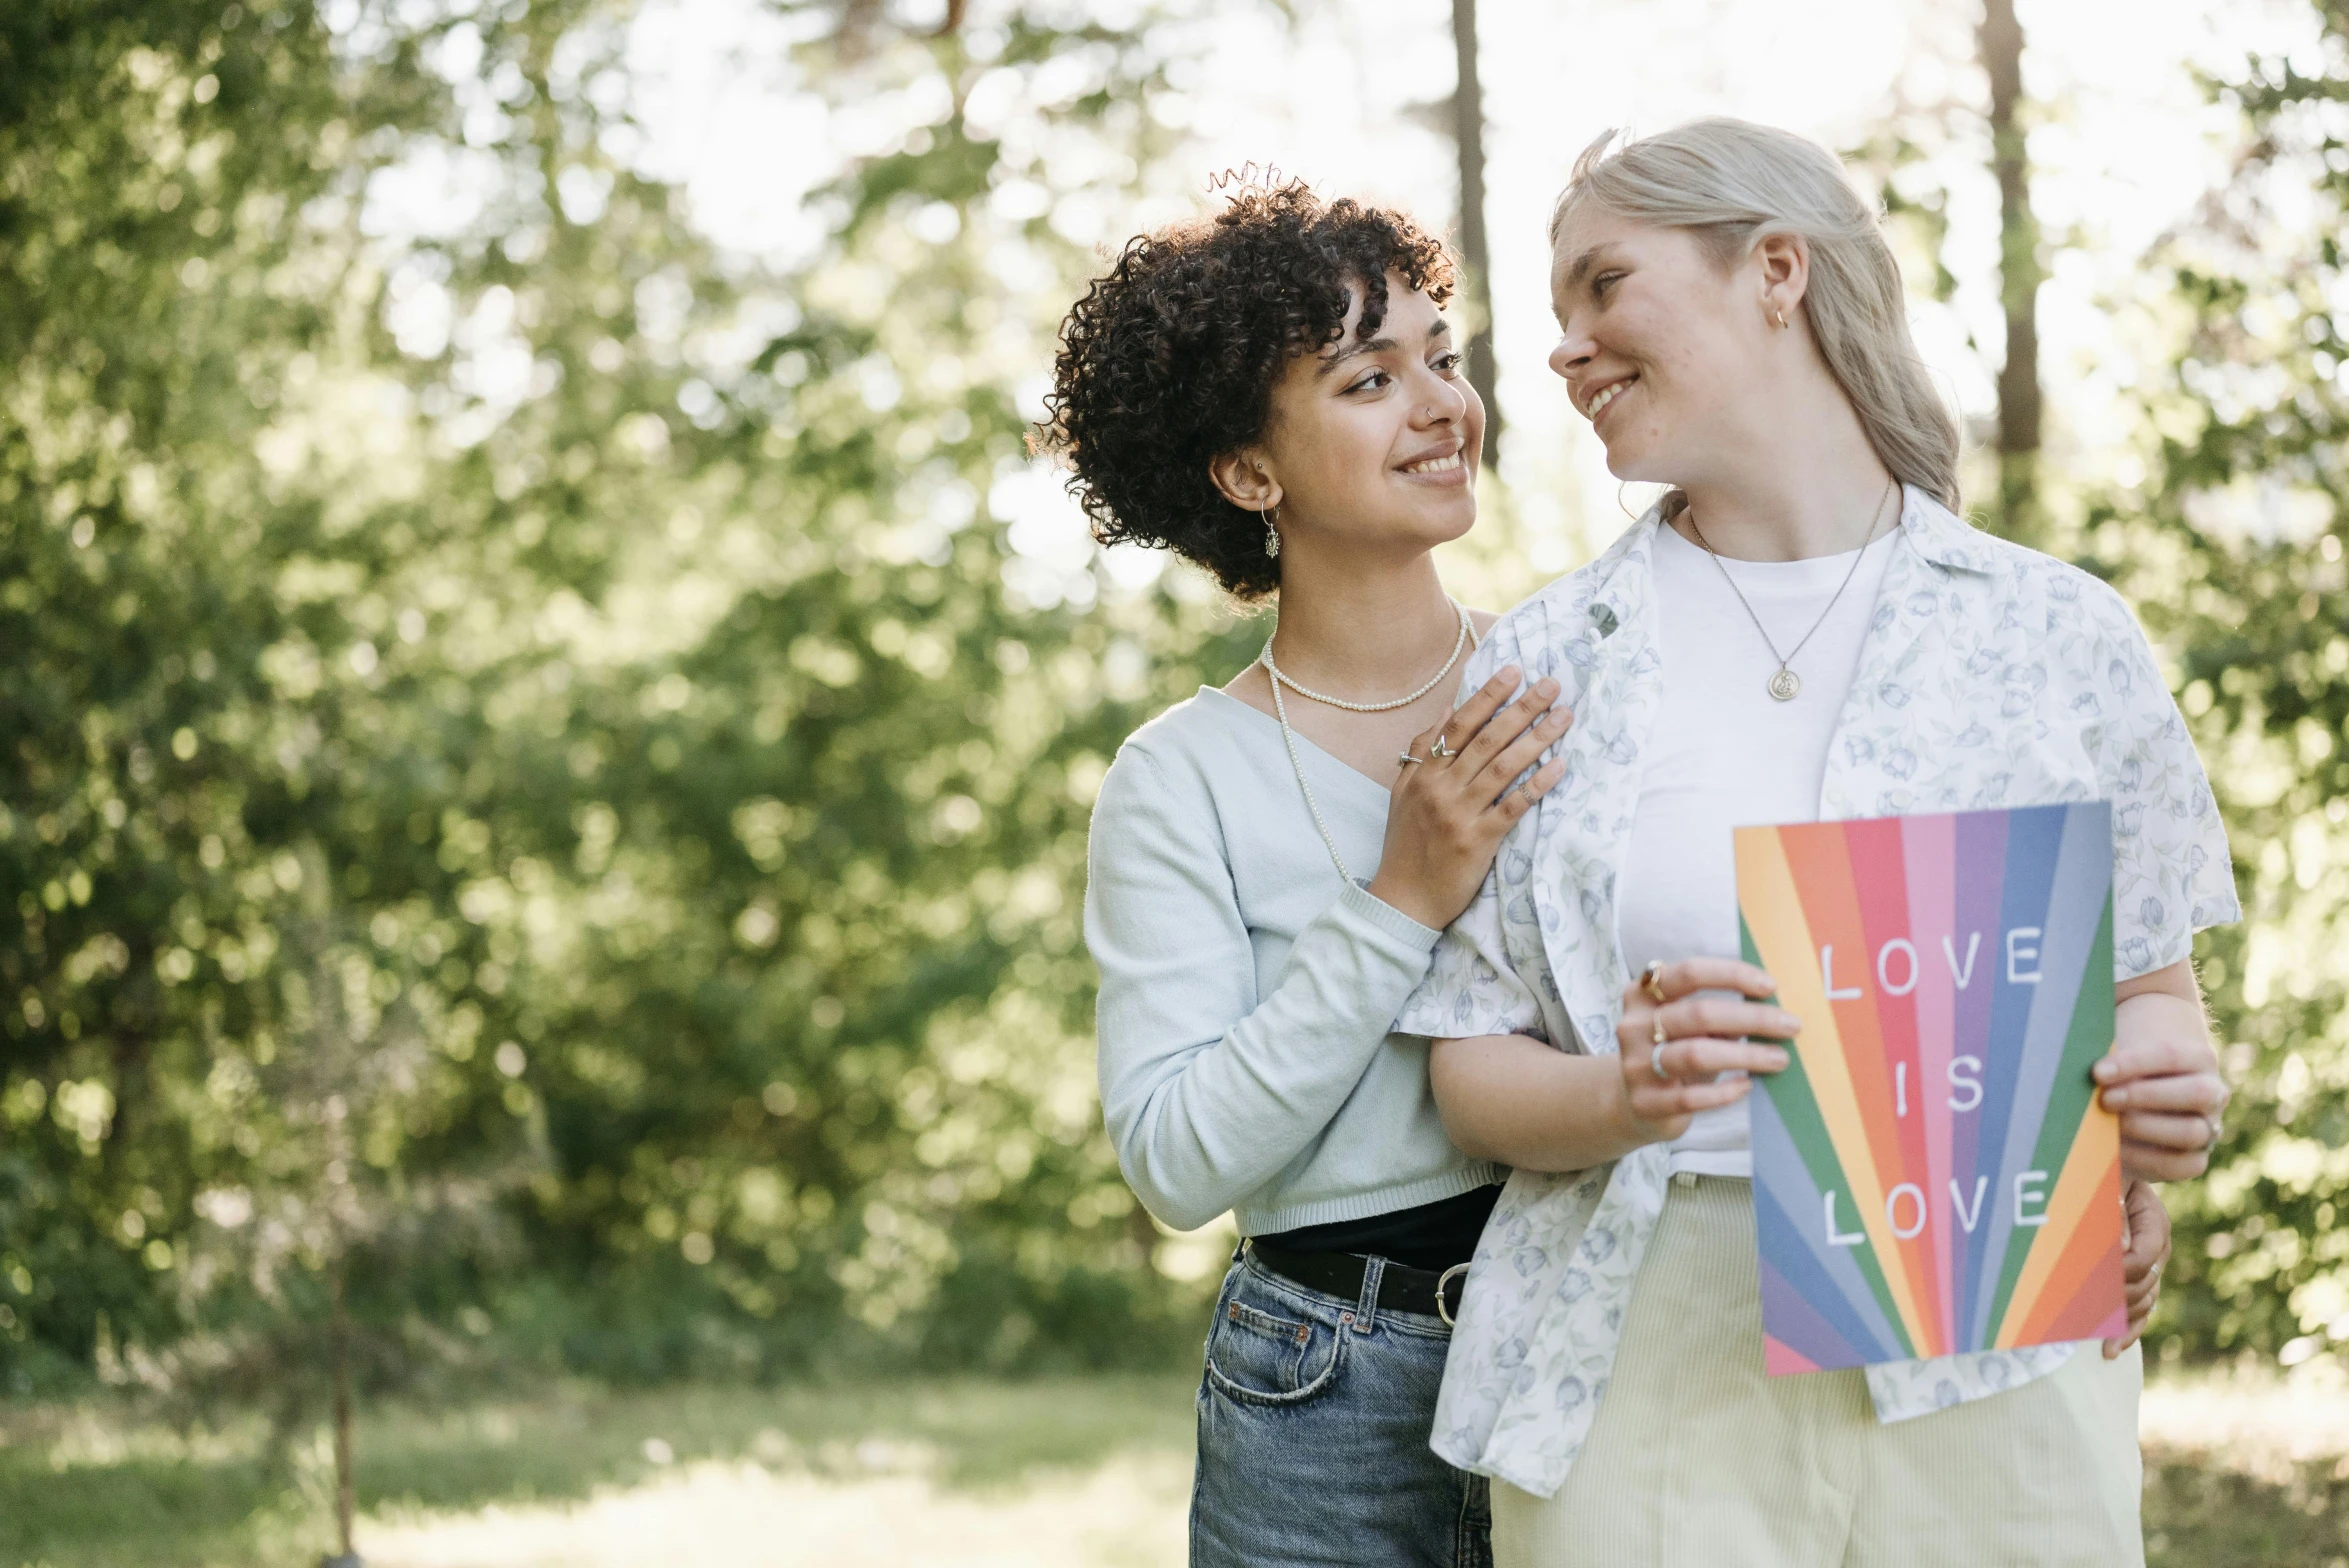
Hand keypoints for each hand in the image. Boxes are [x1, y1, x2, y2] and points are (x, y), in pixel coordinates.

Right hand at [1364, 667, 1571, 930]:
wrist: (1403, 899)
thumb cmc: (1404, 846)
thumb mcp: (1401, 794)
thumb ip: (1421, 753)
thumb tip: (1447, 713)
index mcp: (1424, 774)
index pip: (1460, 726)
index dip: (1488, 696)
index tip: (1514, 671)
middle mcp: (1442, 789)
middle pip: (1488, 739)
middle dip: (1522, 708)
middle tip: (1551, 685)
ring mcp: (1461, 814)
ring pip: (1504, 767)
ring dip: (1537, 738)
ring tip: (1564, 716)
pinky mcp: (1479, 841)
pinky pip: (1513, 806)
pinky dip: (1536, 785)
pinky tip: (1559, 767)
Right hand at [1611, 957, 1795, 1146]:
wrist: (1634, 1104)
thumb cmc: (1673, 1053)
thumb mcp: (1687, 1026)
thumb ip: (1715, 1014)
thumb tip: (1770, 1008)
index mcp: (1643, 994)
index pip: (1690, 973)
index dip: (1732, 975)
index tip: (1770, 987)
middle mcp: (1633, 1025)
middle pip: (1699, 1014)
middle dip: (1752, 1018)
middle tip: (1791, 1026)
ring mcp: (1636, 1065)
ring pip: (1696, 1054)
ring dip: (1746, 1055)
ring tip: (1779, 1059)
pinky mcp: (1645, 1102)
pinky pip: (1692, 1097)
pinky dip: (1725, 1091)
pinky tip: (1745, 1086)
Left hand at [2096, 992, 2226, 1181]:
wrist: (2133, 1098)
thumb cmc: (2121, 1069)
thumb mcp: (2117, 1058)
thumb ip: (2108, 1059)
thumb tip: (2081, 1057)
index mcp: (2197, 1058)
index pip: (2172, 1055)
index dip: (2134, 1063)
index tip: (2097, 1071)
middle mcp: (2212, 1093)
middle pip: (2196, 1094)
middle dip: (2145, 1096)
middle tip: (2104, 1099)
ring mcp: (2208, 1127)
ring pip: (2193, 1131)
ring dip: (2146, 1129)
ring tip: (2107, 1127)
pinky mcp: (2195, 1158)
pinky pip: (2184, 1164)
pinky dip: (2149, 1160)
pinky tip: (2116, 1151)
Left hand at [2104, 1178, 2170, 1358]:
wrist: (2105, 1176)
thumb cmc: (2099, 1175)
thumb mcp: (2107, 1185)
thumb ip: (2114, 1214)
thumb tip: (2121, 1251)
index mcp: (2154, 1221)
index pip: (2144, 1257)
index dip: (2119, 1271)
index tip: (2092, 1275)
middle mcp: (2157, 1248)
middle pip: (2146, 1286)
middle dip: (2117, 1298)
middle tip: (2086, 1307)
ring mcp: (2151, 1268)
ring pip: (2145, 1303)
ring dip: (2120, 1320)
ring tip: (2097, 1336)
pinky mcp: (2138, 1281)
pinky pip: (2140, 1313)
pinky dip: (2126, 1332)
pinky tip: (2109, 1350)